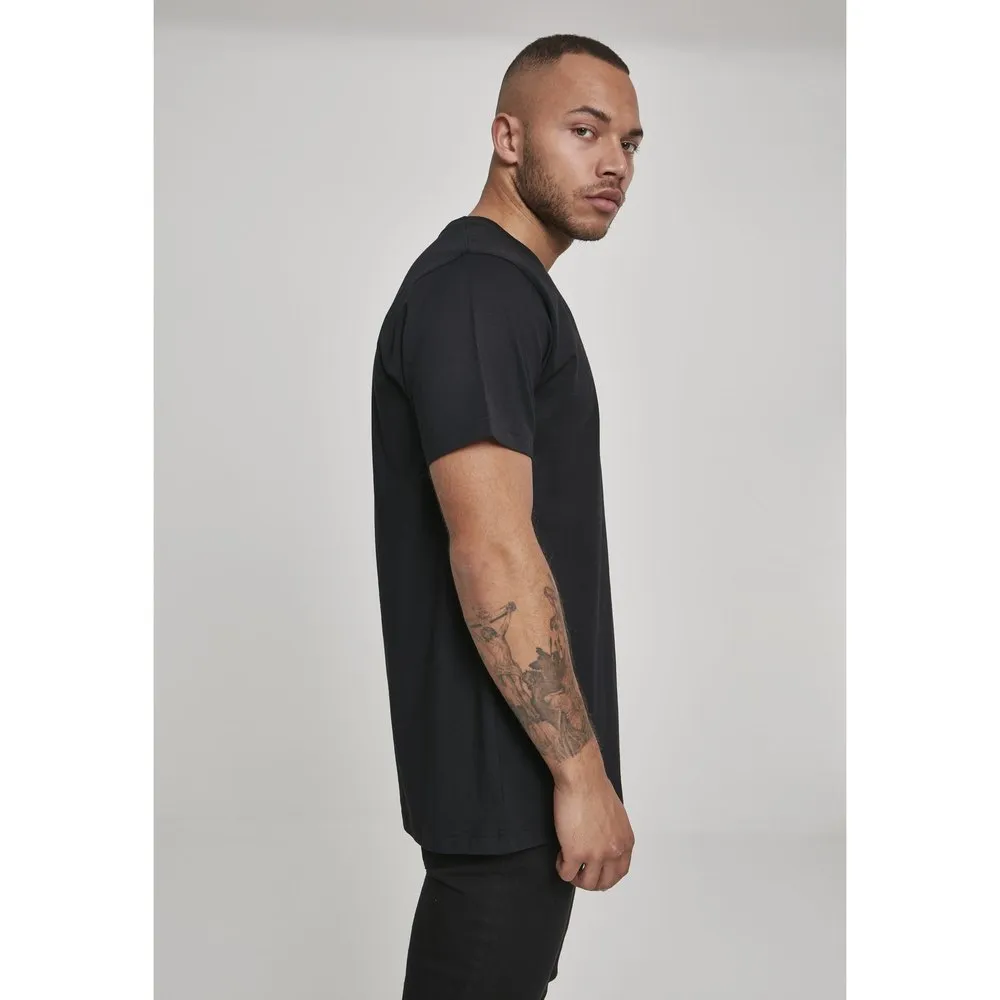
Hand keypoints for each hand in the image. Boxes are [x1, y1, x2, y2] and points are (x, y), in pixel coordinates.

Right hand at [552, 748, 633, 891]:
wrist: (582, 779)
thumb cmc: (595, 788)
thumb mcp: (615, 816)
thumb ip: (613, 833)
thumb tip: (604, 841)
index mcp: (625, 842)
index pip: (620, 872)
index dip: (606, 875)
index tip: (596, 872)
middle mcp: (614, 852)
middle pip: (604, 883)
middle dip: (591, 881)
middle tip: (580, 872)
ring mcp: (595, 855)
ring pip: (586, 882)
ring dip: (576, 877)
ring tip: (568, 864)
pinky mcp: (575, 853)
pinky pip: (566, 873)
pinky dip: (561, 868)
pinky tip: (559, 857)